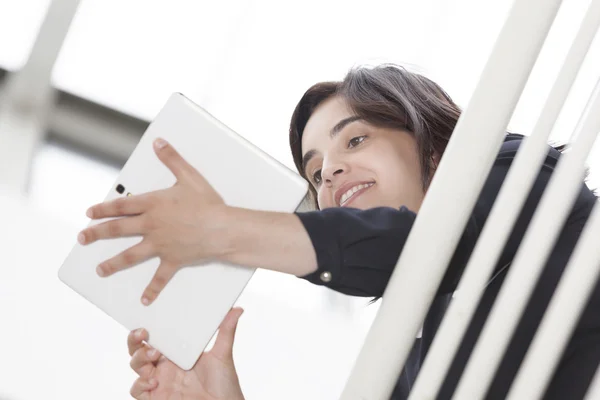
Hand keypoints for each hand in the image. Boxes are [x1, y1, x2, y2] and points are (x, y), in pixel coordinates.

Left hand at [78, 138, 232, 304]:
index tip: (90, 213)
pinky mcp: (173, 259)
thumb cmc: (208, 203)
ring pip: (131, 255)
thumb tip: (158, 142)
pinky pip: (160, 277)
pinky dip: (153, 289)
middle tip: (82, 238)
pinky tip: (144, 299)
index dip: (103, 209)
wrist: (223, 228)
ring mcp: (160, 244)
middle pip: (118, 230)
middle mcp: (152, 225)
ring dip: (113, 263)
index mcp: (153, 205)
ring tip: (100, 269)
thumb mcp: (189, 176)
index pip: (121, 206)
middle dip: (97, 234)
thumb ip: (172, 158)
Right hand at [129, 307, 244, 399]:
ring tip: (153, 356)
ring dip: (138, 359)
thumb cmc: (224, 385)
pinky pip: (137, 390)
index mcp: (177, 352)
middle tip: (143, 333)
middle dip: (135, 340)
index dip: (147, 328)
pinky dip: (140, 384)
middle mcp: (165, 366)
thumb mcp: (223, 355)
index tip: (148, 321)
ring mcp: (159, 382)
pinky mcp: (156, 398)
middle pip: (139, 349)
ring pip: (136, 366)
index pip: (156, 337)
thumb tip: (237, 308)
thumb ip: (226, 331)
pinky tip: (153, 381)